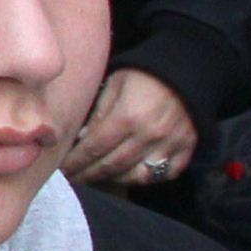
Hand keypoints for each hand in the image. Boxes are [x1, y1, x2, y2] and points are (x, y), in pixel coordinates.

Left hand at [66, 68, 201, 187]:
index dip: (76, 162)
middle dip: (88, 174)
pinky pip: (164, 175)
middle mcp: (149, 135)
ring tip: (97, 177)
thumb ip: (99, 113)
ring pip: (136, 175)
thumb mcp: (115, 85)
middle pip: (112, 165)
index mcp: (128, 117)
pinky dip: (145, 178)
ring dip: (113, 179)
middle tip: (74, 179)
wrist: (187, 71)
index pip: (94, 148)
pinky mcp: (187, 149)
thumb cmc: (144, 75)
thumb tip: (82, 139)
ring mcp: (170, 144)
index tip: (63, 170)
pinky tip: (128, 174)